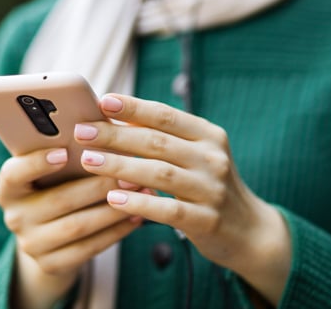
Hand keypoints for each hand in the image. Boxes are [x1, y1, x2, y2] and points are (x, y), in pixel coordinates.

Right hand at [0, 148, 141, 308]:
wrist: (50, 236)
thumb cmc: (61, 185)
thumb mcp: (58, 168)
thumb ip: (74, 147)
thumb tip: (106, 115)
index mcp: (10, 186)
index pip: (13, 174)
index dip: (36, 163)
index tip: (63, 151)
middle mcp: (15, 216)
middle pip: (59, 200)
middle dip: (99, 185)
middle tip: (130, 173)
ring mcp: (30, 244)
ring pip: (77, 226)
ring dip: (113, 209)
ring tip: (141, 192)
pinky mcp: (50, 264)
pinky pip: (88, 248)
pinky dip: (116, 231)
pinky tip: (136, 216)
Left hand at [75, 94, 291, 304]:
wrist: (248, 229)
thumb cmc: (210, 185)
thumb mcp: (198, 155)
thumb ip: (167, 137)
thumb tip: (120, 118)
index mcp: (209, 135)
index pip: (166, 115)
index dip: (134, 107)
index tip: (103, 101)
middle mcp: (212, 158)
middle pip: (157, 142)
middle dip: (115, 135)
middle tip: (82, 131)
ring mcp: (211, 189)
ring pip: (158, 173)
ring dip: (119, 165)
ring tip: (88, 160)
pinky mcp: (207, 220)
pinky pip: (168, 209)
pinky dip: (139, 202)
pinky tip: (113, 199)